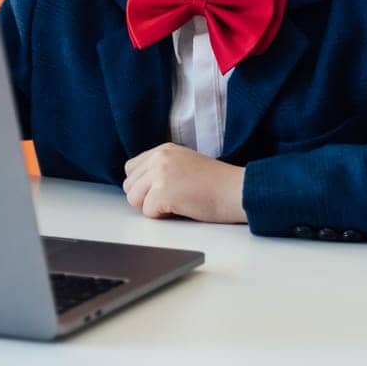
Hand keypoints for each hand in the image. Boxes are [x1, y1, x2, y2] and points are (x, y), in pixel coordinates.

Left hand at [122, 142, 246, 222]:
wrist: (237, 190)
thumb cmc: (217, 184)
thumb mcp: (185, 163)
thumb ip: (162, 167)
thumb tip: (140, 185)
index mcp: (164, 149)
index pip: (131, 168)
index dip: (142, 184)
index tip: (159, 191)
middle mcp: (159, 157)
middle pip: (129, 184)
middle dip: (144, 197)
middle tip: (169, 200)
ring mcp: (160, 173)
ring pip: (133, 198)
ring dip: (151, 207)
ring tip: (175, 203)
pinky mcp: (163, 192)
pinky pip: (147, 211)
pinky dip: (162, 216)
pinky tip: (181, 208)